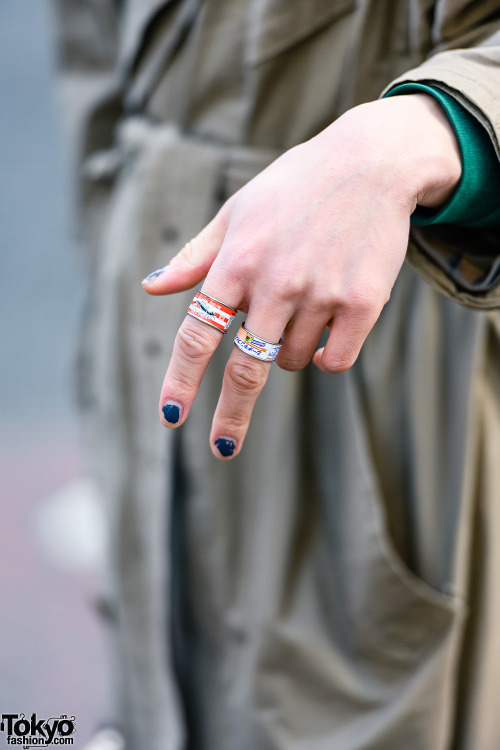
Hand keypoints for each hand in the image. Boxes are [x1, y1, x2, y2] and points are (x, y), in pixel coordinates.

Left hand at [142, 94, 460, 458]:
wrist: (371, 163)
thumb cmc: (294, 187)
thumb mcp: (237, 211)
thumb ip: (195, 257)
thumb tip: (151, 287)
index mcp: (236, 262)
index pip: (198, 334)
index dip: (182, 380)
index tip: (171, 415)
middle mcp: (275, 283)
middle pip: (246, 369)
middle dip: (232, 415)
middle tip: (223, 449)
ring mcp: (321, 294)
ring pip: (293, 360)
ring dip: (288, 349)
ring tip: (303, 302)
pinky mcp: (362, 303)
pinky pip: (335, 359)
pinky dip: (327, 355)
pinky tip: (329, 328)